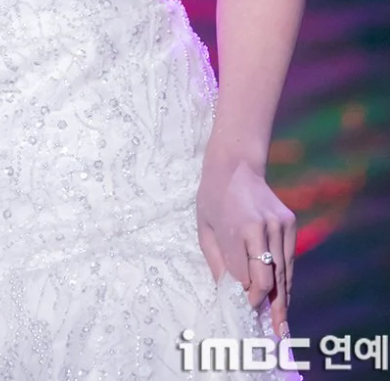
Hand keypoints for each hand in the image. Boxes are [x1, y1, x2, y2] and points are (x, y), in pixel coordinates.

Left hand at [195, 153, 295, 338]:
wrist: (235, 166)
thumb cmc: (213, 198)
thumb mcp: (205, 229)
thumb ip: (218, 262)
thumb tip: (227, 293)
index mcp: (240, 228)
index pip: (247, 275)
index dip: (247, 295)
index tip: (246, 308)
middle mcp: (264, 227)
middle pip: (270, 276)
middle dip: (269, 303)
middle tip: (272, 329)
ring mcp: (280, 225)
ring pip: (284, 270)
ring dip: (282, 296)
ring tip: (281, 322)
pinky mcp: (290, 223)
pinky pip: (288, 258)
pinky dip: (286, 277)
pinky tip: (283, 295)